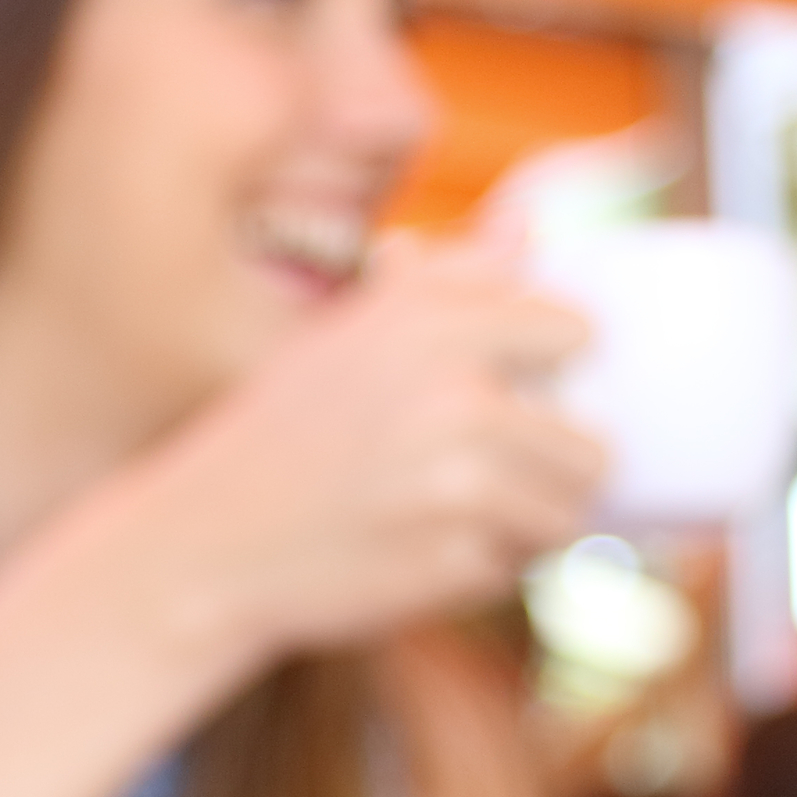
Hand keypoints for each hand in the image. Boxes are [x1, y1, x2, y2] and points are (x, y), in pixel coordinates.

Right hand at [141, 239, 603, 661]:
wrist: (205, 545)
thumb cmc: (283, 436)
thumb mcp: (347, 335)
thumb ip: (442, 282)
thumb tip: (532, 225)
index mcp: (426, 319)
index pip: (575, 329)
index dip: (559, 370)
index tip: (524, 391)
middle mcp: (453, 392)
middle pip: (591, 440)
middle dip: (550, 471)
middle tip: (482, 481)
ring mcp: (458, 482)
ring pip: (568, 512)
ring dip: (526, 527)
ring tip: (452, 521)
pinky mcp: (454, 561)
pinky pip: (519, 568)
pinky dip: (483, 570)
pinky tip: (419, 555)